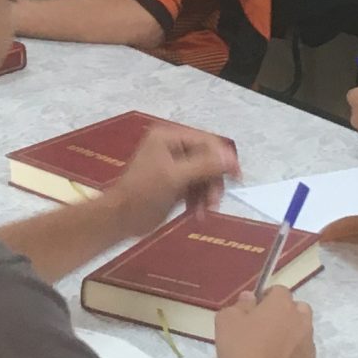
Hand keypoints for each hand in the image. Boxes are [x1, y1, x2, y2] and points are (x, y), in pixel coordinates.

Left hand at [106, 128, 237, 237]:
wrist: (121, 219)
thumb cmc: (143, 193)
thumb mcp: (175, 177)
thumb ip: (204, 166)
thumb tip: (231, 157)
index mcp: (168, 138)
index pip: (206, 142)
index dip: (223, 157)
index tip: (237, 177)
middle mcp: (172, 147)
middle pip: (208, 160)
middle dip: (213, 182)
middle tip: (215, 202)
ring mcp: (173, 166)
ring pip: (204, 176)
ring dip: (207, 195)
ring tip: (205, 213)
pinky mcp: (174, 184)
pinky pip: (196, 188)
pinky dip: (200, 201)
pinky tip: (198, 215)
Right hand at [214, 284, 315, 357]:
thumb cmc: (241, 350)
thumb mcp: (227, 321)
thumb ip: (240, 304)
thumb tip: (250, 298)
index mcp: (282, 305)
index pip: (279, 290)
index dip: (266, 298)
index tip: (254, 310)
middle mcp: (302, 322)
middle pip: (298, 309)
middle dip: (285, 314)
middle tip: (266, 328)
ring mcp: (310, 346)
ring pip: (303, 333)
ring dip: (291, 336)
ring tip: (272, 351)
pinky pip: (303, 356)